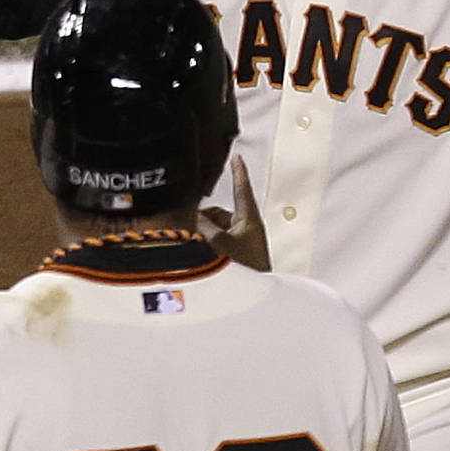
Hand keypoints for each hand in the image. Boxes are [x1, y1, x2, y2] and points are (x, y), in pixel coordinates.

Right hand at [196, 156, 269, 271]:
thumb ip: (204, 226)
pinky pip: (217, 240)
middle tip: (196, 231)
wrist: (255, 293)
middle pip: (220, 212)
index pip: (242, 188)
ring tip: (203, 249)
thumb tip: (194, 217)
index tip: (237, 157)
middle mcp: (246, 227)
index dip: (238, 171)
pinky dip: (208, 243)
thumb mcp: (221, 243)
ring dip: (205, 234)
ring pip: (215, 227)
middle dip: (206, 219)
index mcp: (249, 219)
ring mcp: (241, 240)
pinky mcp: (236, 252)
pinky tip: (203, 255)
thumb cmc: (246, 269)